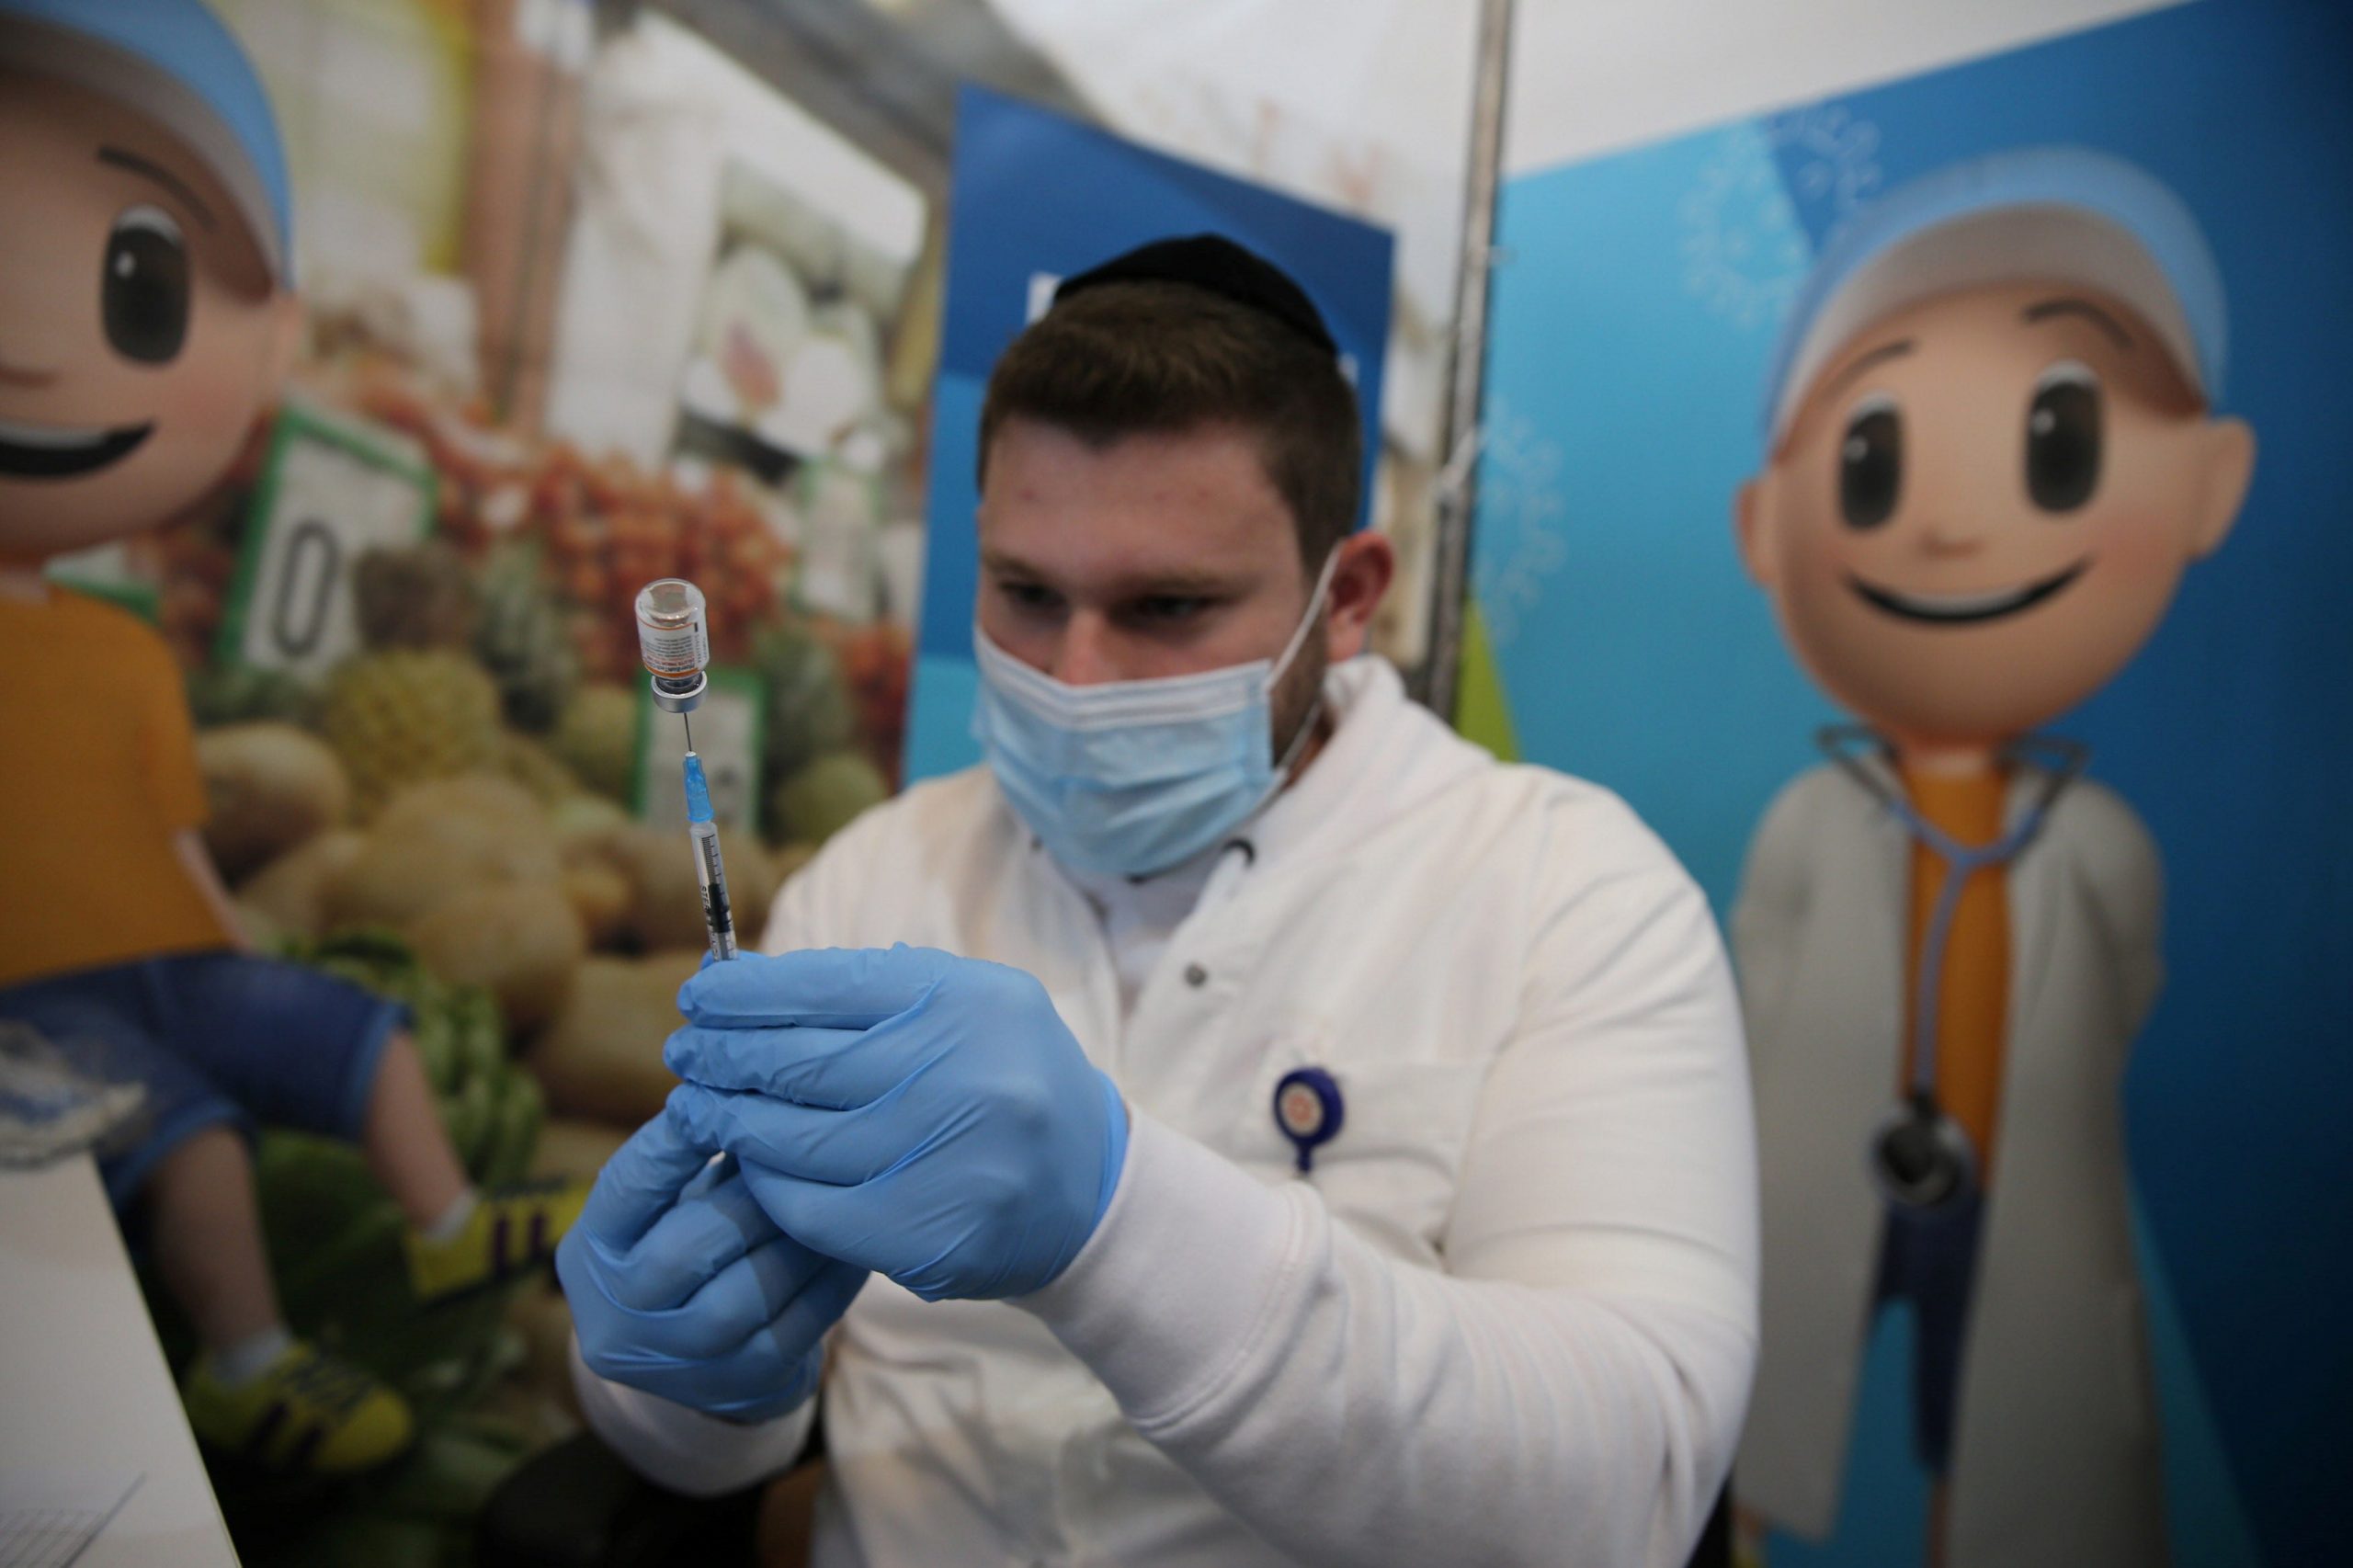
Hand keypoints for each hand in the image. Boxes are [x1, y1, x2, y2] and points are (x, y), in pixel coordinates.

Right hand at [555, 1112, 866, 1421]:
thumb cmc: (689, 1245)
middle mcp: (616, 1318)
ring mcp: (675, 1363)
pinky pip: (793, 1330)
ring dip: (794, 1241)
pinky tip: (850, 1246)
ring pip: (742, 1297)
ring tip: (830, 1198)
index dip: (675, 1143)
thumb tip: (746, 1085)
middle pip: (683, 1251)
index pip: (625, 1190)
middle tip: (795, 1157)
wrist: (703, 1358)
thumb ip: (694, 1156)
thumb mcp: (668, 1205)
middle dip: (747, 1199)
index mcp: (588, 1257)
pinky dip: (828, 1282)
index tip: (721, 1098)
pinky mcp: (738, 1388)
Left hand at [663, 945, 1127, 1300]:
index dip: (748, 992)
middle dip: (725, 1055)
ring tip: (697, 1108)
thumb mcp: (965, 1008)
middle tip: (684, 1053)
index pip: (825, 984)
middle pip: (800, 1063)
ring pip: (794, 1139)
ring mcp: (944, 1158)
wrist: (1090, 1191)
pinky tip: (748, 1164)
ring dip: (729, 1121)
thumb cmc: (1005, 1080)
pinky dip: (767, 1184)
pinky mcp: (925, 1234)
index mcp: (967, 1001)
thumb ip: (869, 993)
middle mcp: (960, 1073)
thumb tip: (744, 983)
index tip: (700, 994)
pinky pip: (811, 1208)